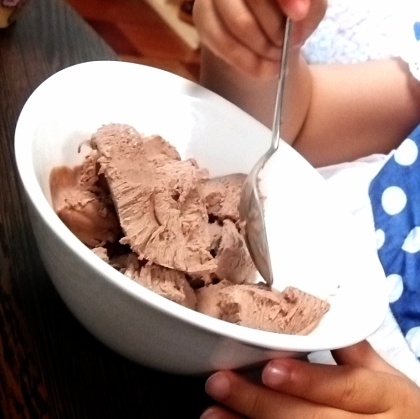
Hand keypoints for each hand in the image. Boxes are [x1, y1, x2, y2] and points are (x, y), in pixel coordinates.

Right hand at [193, 0, 326, 78]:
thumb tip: (299, 12)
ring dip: (262, 48)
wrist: (264, 34)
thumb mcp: (310, 8)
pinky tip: (262, 68)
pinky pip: (222, 42)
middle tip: (285, 45)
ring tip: (275, 58)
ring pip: (238, 22)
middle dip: (275, 29)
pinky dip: (247, 61)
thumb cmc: (289, 14)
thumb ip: (311, 4)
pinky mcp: (202, 15)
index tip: (299, 15)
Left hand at [201, 340, 419, 417]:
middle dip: (261, 404)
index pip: (345, 388)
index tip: (269, 369)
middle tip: (220, 384)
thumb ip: (353, 351)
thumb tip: (318, 316)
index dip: (307, 380)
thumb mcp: (385, 380)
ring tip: (213, 414)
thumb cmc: (396, 410)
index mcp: (386, 398)